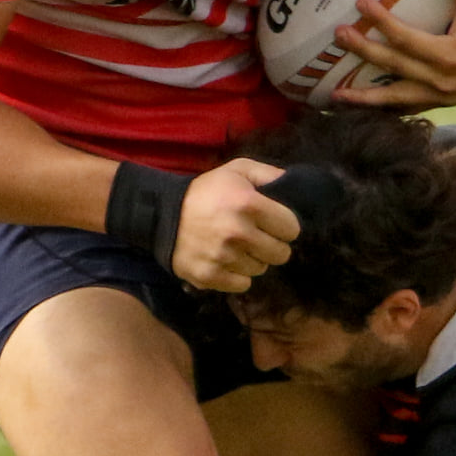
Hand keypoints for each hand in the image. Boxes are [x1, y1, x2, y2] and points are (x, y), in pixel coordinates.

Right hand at [171, 158, 298, 291]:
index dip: (285, 226)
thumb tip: (293, 184)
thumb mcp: (237, 170)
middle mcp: (238, 233)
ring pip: (261, 269)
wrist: (162, 214)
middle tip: (258, 237)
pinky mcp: (210, 276)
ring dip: (254, 260)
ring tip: (238, 247)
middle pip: (281, 254)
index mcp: (248, 204)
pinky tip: (227, 261)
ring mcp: (223, 257)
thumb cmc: (206, 192)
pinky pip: (242, 284)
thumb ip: (269, 174)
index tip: (274, 223)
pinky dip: (238, 275)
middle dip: (273, 245)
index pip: (291, 229)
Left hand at [336, 0, 455, 108]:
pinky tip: (366, 107)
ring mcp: (443, 96)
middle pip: (393, 68)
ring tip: (335, 97)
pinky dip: (387, 109)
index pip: (405, 40)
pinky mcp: (445, 102)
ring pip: (396, 100)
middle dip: (363, 52)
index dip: (381, 22)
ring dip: (365, 100)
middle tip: (338, 36)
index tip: (361, 4)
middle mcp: (442, 81)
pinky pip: (410, 107)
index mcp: (450, 56)